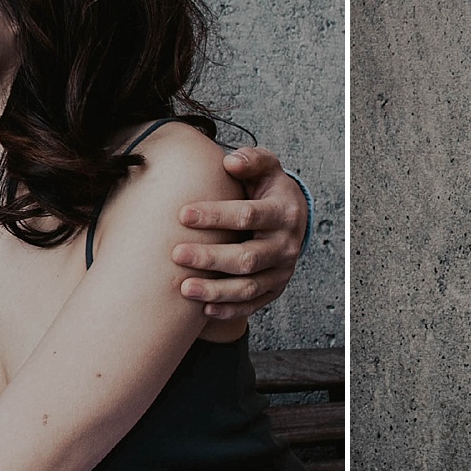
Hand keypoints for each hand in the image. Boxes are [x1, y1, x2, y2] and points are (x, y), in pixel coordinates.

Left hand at [172, 146, 306, 320]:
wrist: (294, 215)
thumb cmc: (270, 188)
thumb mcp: (267, 167)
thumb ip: (251, 160)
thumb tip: (231, 161)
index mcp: (283, 212)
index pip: (248, 215)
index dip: (215, 215)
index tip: (183, 214)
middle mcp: (286, 244)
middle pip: (247, 257)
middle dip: (210, 258)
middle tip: (176, 254)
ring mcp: (282, 270)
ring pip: (249, 286)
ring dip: (216, 291)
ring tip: (185, 289)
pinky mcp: (276, 288)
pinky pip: (253, 304)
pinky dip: (230, 310)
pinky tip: (204, 311)